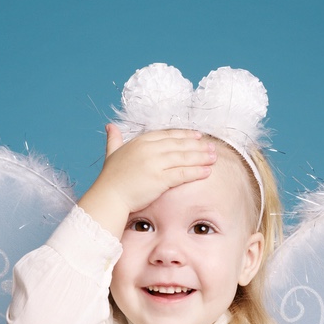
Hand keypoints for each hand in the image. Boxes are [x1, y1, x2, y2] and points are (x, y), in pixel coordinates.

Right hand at [78, 125, 216, 237]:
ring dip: (202, 156)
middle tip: (211, 147)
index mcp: (140, 141)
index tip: (197, 136)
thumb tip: (110, 126)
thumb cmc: (110, 178)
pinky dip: (197, 171)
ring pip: (184, 157)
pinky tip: (207, 171)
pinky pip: (183, 173)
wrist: (109, 196)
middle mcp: (149, 149)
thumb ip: (114, 139)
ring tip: (214, 157)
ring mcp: (155, 163)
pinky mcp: (160, 179)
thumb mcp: (111, 153)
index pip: (168, 135)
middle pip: (179, 144)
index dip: (184, 135)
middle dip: (198, 145)